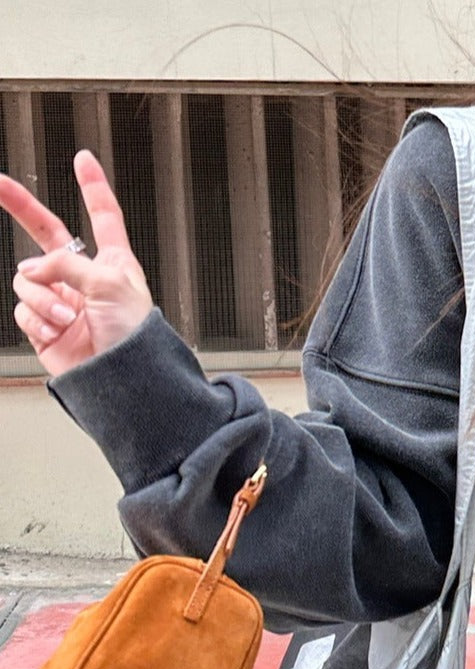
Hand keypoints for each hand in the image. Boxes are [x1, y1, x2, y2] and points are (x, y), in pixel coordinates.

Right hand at [1, 148, 153, 375]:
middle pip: (45, 232)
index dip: (93, 188)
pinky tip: (57, 331)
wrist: (126, 381)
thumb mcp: (109, 284)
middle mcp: (84, 279)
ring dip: (43, 297)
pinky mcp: (45, 325)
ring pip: (27, 278)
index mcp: (113, 265)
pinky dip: (37, 319)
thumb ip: (67, 264)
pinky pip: (24, 310)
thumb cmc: (135, 338)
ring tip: (67, 318)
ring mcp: (62, 301)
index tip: (84, 160)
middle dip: (20, 207)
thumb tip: (32, 269)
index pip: (103, 217)